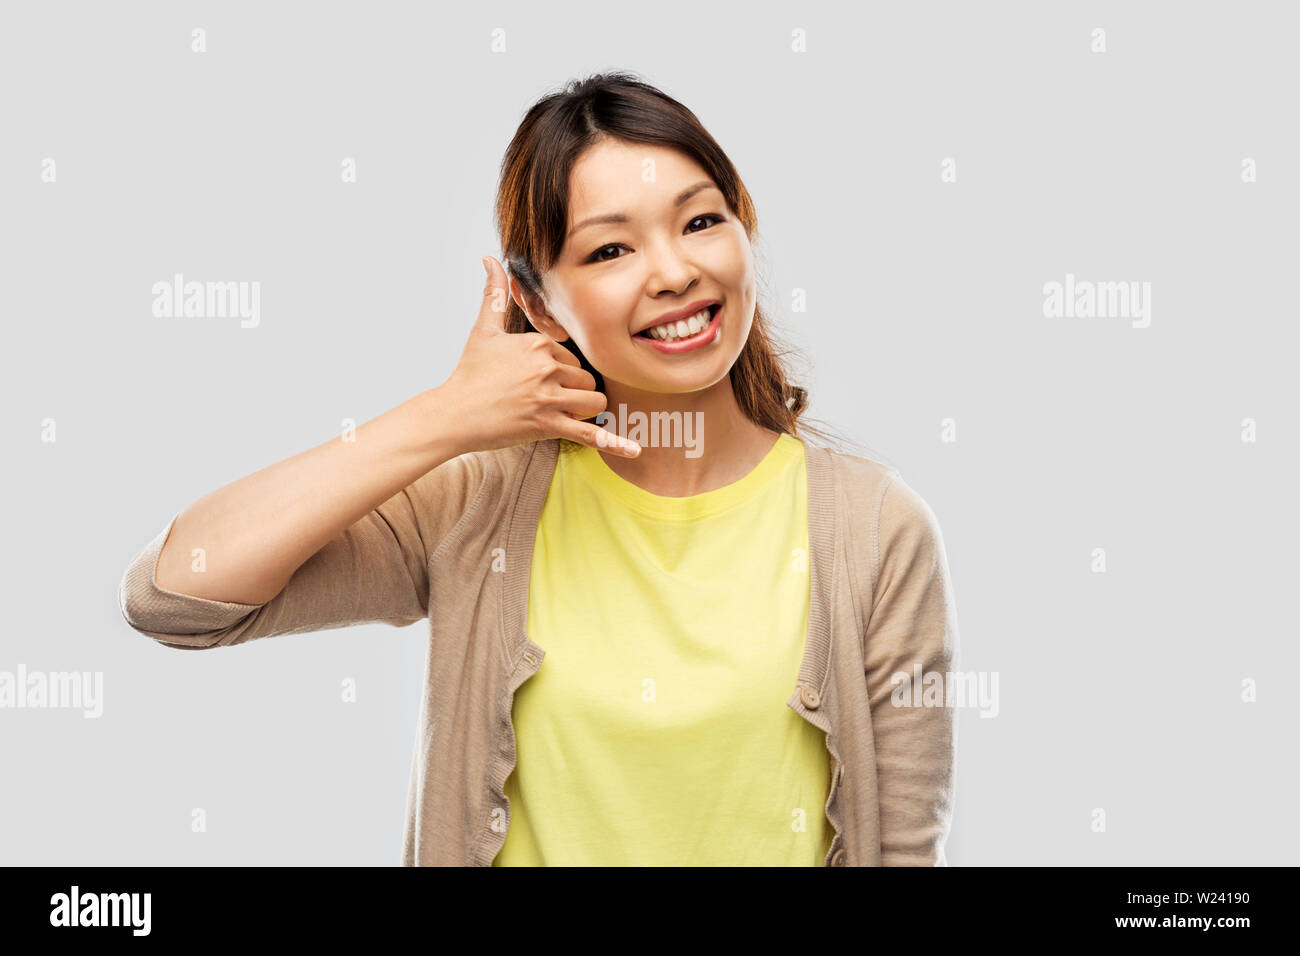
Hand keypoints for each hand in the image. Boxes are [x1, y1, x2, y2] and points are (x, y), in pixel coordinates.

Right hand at [435, 256, 640, 457]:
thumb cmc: (468, 373)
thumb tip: (490, 258)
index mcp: (538, 344)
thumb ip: (494, 294)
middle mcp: (547, 368)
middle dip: (574, 392)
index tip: (535, 380)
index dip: (560, 372)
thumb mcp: (483, 330)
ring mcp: (549, 398)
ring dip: (583, 410)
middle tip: (541, 400)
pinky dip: (614, 443)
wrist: (453, 414)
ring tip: (557, 414)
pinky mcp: (548, 426)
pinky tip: (635, 451)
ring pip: (594, 402)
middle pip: (587, 380)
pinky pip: (590, 434)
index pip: (573, 358)